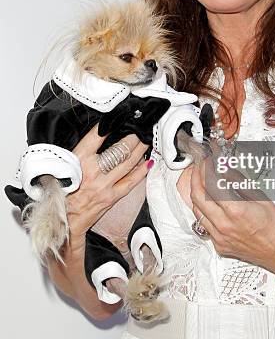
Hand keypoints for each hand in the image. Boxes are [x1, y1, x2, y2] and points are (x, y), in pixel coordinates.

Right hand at [67, 125, 149, 242]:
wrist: (63, 220)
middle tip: (139, 127)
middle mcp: (93, 172)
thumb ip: (80, 153)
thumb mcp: (64, 167)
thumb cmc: (62, 192)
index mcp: (78, 162)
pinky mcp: (112, 197)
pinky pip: (131, 181)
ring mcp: (104, 185)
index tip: (117, 118)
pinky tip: (148, 162)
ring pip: (128, 162)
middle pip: (119, 149)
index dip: (107, 125)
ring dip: (140, 149)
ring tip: (146, 139)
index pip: (95, 137)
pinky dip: (141, 170)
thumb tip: (98, 137)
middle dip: (132, 136)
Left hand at [187, 147, 274, 280]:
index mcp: (235, 211)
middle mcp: (224, 226)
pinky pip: (204, 224)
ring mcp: (219, 237)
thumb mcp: (260, 197)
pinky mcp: (219, 245)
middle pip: (197, 196)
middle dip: (195, 177)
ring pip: (196, 210)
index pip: (211, 183)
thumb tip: (225, 167)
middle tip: (199, 166)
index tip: (207, 159)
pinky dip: (203, 210)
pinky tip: (209, 202)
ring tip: (201, 181)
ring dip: (196, 193)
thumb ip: (238, 182)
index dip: (206, 167)